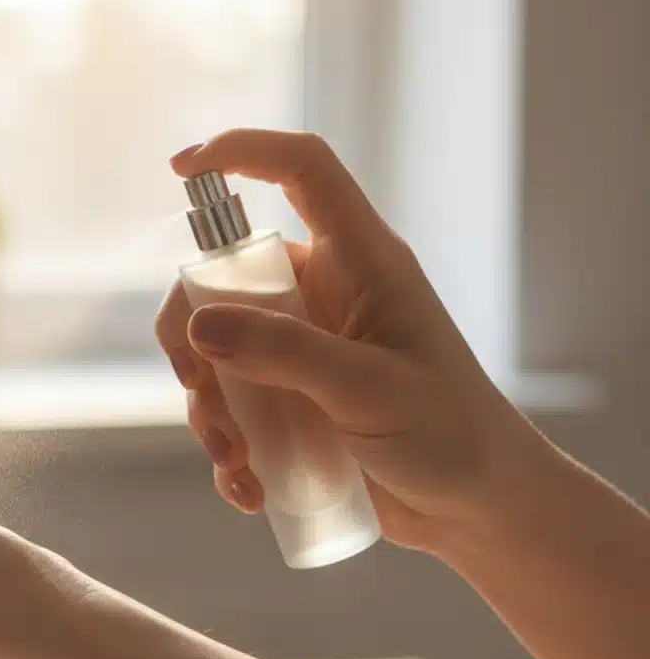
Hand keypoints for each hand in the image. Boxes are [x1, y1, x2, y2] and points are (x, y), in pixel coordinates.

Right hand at [156, 129, 537, 553]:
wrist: (476, 508)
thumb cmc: (451, 434)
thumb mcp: (369, 389)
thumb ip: (285, 353)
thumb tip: (197, 325)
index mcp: (362, 263)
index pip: (303, 172)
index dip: (244, 151)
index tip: (181, 168)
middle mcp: (326, 298)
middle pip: (227, 279)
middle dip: (193, 336)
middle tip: (196, 385)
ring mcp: (304, 352)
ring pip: (218, 354)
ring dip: (210, 410)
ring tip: (234, 461)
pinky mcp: (293, 405)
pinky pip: (235, 411)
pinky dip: (229, 451)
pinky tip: (248, 489)